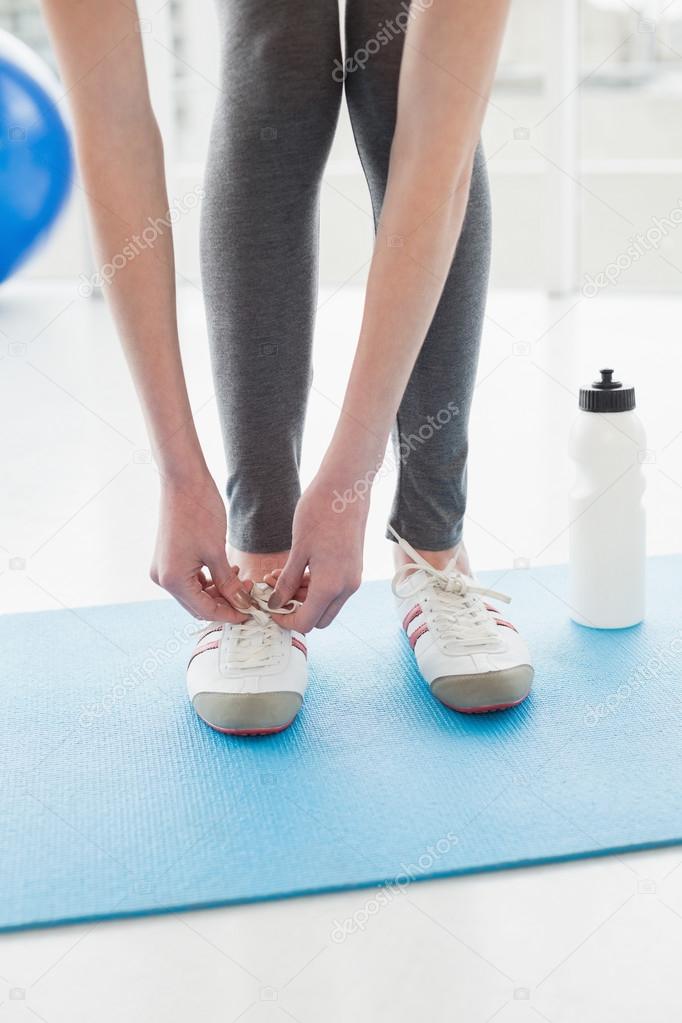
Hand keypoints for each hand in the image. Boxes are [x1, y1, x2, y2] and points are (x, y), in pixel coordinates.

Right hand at [150, 472, 252, 621]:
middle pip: (198, 605)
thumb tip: (242, 604)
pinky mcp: (168, 559)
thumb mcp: (217, 552)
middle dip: (225, 604)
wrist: (183, 481)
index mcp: (173, 580)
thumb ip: (229, 583)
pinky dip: (209, 580)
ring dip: (218, 592)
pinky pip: (190, 579)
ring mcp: (163, 569)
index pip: (204, 611)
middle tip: (250, 598)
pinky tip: (228, 571)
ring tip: (242, 582)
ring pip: (195, 593)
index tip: (251, 613)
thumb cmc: (200, 512)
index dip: (230, 614)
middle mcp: (163, 579)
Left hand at [268, 473, 366, 630]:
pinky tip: (298, 569)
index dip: (284, 620)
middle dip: (295, 611)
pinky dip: (315, 586)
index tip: (269, 608)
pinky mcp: (353, 568)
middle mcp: (347, 587)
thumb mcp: (298, 549)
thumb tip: (276, 603)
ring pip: (326, 603)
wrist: (346, 487)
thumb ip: (287, 581)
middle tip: (275, 593)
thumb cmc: (319, 513)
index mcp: (331, 585)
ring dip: (304, 597)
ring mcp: (353, 578)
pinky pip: (333, 588)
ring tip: (280, 575)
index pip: (306, 622)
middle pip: (319, 618)